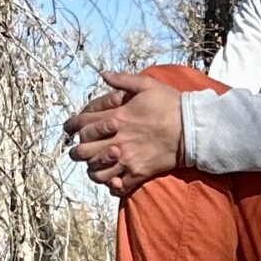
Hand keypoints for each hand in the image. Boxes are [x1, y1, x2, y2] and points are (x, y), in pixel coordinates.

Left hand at [65, 69, 183, 197]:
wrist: (193, 129)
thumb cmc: (170, 104)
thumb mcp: (147, 84)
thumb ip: (122, 80)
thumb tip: (103, 74)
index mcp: (117, 117)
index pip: (83, 124)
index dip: (71, 125)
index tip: (67, 128)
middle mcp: (118, 139)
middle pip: (83, 151)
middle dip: (77, 151)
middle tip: (77, 150)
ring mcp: (127, 159)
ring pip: (96, 171)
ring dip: (92, 169)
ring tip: (94, 165)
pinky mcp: (138, 173)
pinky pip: (117, 186)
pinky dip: (111, 185)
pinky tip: (111, 180)